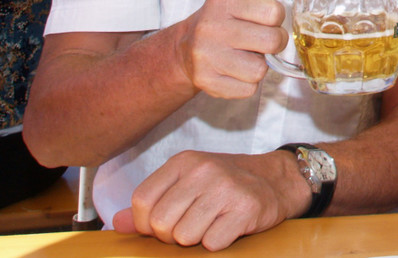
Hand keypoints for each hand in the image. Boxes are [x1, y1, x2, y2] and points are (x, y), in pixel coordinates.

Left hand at [112, 149, 304, 250]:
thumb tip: (115, 223)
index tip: (163, 225)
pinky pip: (212, 243)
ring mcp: (226, 188)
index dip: (146, 223)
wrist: (275, 180)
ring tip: (211, 224)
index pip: (142, 201)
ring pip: (185, 236)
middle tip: (191, 227)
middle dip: (172, 236)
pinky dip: (218, 242)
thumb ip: (152, 203)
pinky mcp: (246, 208)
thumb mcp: (186, 184)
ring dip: (196, 239)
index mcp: (184, 161)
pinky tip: (228, 227)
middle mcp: (203, 170)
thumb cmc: (225, 185)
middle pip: (161, 223)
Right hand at [174, 0, 294, 98]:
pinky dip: (248, 81)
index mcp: (223, 1)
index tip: (267, 17)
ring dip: (260, 63)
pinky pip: (248, 89)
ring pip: (260, 70)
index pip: (273, 12)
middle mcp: (212, 28)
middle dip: (275, 40)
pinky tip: (237, 68)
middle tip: (263, 37)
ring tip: (248, 53)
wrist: (185, 45)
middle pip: (272, 42)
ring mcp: (207, 57)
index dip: (277, 16)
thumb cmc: (221, 16)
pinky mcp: (207, 82)